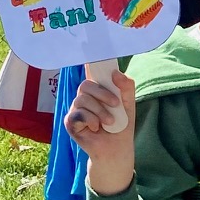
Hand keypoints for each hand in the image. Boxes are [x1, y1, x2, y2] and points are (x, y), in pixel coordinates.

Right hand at [64, 70, 135, 194]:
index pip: (90, 72)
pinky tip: (96, 128)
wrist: (117, 149)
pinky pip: (78, 114)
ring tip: (109, 122)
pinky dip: (91, 120)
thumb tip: (116, 73)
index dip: (89, 61)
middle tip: (116, 105)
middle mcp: (84, 97)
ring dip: (100, 111)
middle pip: (86, 85)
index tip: (90, 50)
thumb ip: (126, 87)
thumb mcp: (128, 105)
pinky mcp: (70, 122)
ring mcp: (75, 109)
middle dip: (103, 94)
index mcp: (98, 90)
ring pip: (82, 99)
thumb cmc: (121, 126)